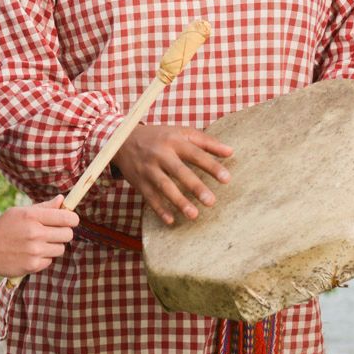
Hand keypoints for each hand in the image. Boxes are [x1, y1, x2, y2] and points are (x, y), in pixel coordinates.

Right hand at [0, 195, 79, 277]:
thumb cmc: (4, 227)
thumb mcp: (20, 212)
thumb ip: (44, 207)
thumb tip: (62, 200)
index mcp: (32, 216)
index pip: (66, 218)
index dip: (72, 219)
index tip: (70, 220)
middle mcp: (35, 233)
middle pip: (68, 234)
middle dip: (64, 232)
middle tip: (53, 232)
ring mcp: (34, 251)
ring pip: (61, 249)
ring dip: (54, 246)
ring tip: (39, 243)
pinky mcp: (32, 266)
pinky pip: (50, 260)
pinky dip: (44, 257)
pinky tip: (31, 253)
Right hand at [112, 123, 232, 225]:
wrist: (122, 139)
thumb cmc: (159, 136)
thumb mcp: (180, 132)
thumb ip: (205, 141)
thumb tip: (231, 151)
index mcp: (173, 140)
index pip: (195, 153)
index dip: (211, 165)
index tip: (227, 179)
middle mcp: (160, 154)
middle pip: (179, 171)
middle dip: (195, 186)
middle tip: (211, 201)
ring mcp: (148, 169)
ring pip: (164, 186)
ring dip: (178, 201)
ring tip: (194, 215)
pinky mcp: (139, 182)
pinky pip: (149, 197)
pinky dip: (159, 209)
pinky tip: (171, 221)